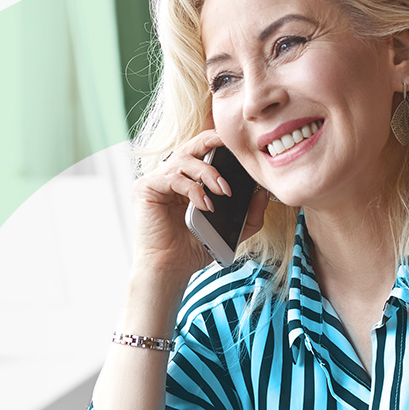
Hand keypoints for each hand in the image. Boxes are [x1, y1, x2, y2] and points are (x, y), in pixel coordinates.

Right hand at [132, 130, 268, 276]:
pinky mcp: (145, 188)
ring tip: (224, 191)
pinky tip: (206, 205)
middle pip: (192, 144)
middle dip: (214, 141)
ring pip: (184, 159)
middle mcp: (170, 175)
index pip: (204, 152)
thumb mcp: (229, 230)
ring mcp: (156, 180)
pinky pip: (173, 178)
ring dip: (209, 172)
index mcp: (187, 180)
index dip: (221, 146)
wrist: (170, 268)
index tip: (243, 150)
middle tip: (234, 148)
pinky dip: (193, 189)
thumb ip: (249, 215)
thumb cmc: (193, 249)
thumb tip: (263, 194)